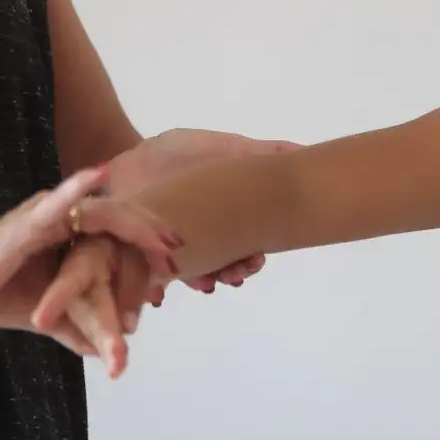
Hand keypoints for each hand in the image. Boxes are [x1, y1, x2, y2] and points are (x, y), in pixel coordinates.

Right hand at [0, 165, 179, 374]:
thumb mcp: (48, 314)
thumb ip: (77, 326)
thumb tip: (102, 352)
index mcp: (69, 234)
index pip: (118, 233)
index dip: (148, 241)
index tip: (179, 258)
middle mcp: (62, 219)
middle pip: (117, 219)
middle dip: (151, 232)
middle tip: (179, 248)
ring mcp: (45, 216)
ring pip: (96, 216)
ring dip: (130, 221)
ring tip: (159, 233)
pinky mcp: (25, 222)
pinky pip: (55, 203)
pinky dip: (76, 188)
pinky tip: (98, 176)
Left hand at [111, 128, 295, 292]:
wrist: (137, 155)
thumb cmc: (183, 153)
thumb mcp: (225, 147)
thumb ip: (263, 151)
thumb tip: (302, 151)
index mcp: (226, 220)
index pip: (248, 246)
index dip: (253, 257)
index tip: (257, 258)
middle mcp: (205, 240)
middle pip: (225, 265)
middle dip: (232, 273)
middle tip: (235, 275)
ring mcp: (175, 250)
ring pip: (194, 275)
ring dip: (202, 282)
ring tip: (206, 283)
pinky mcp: (146, 253)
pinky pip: (154, 276)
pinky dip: (159, 286)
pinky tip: (162, 292)